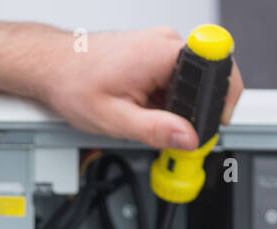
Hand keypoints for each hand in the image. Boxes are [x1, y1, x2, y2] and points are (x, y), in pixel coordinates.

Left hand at [41, 27, 243, 149]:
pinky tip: (144, 107)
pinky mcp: (155, 52)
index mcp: (162, 53)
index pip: (219, 67)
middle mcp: (166, 42)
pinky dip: (167, 99)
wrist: (52, 66)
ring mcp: (161, 45)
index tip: (214, 124)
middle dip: (197, 111)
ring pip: (192, 81)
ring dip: (178, 107)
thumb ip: (156, 130)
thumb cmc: (74, 84)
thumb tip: (189, 139)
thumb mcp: (115, 118)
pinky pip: (176, 78)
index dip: (224, 99)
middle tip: (175, 135)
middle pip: (208, 78)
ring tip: (148, 117)